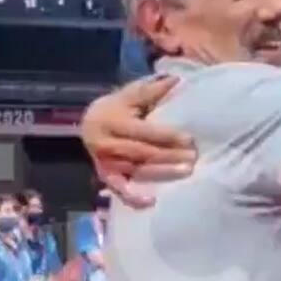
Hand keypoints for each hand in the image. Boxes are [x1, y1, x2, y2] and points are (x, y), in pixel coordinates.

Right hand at [82, 75, 196, 207]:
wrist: (88, 123)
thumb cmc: (115, 107)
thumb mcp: (129, 95)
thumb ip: (151, 90)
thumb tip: (176, 80)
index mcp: (112, 122)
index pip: (144, 132)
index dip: (166, 136)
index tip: (189, 140)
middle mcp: (105, 144)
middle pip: (141, 153)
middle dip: (168, 156)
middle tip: (192, 159)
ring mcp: (104, 163)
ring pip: (135, 171)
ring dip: (161, 174)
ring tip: (185, 172)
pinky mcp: (105, 176)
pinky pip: (119, 190)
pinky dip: (134, 198)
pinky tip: (151, 201)